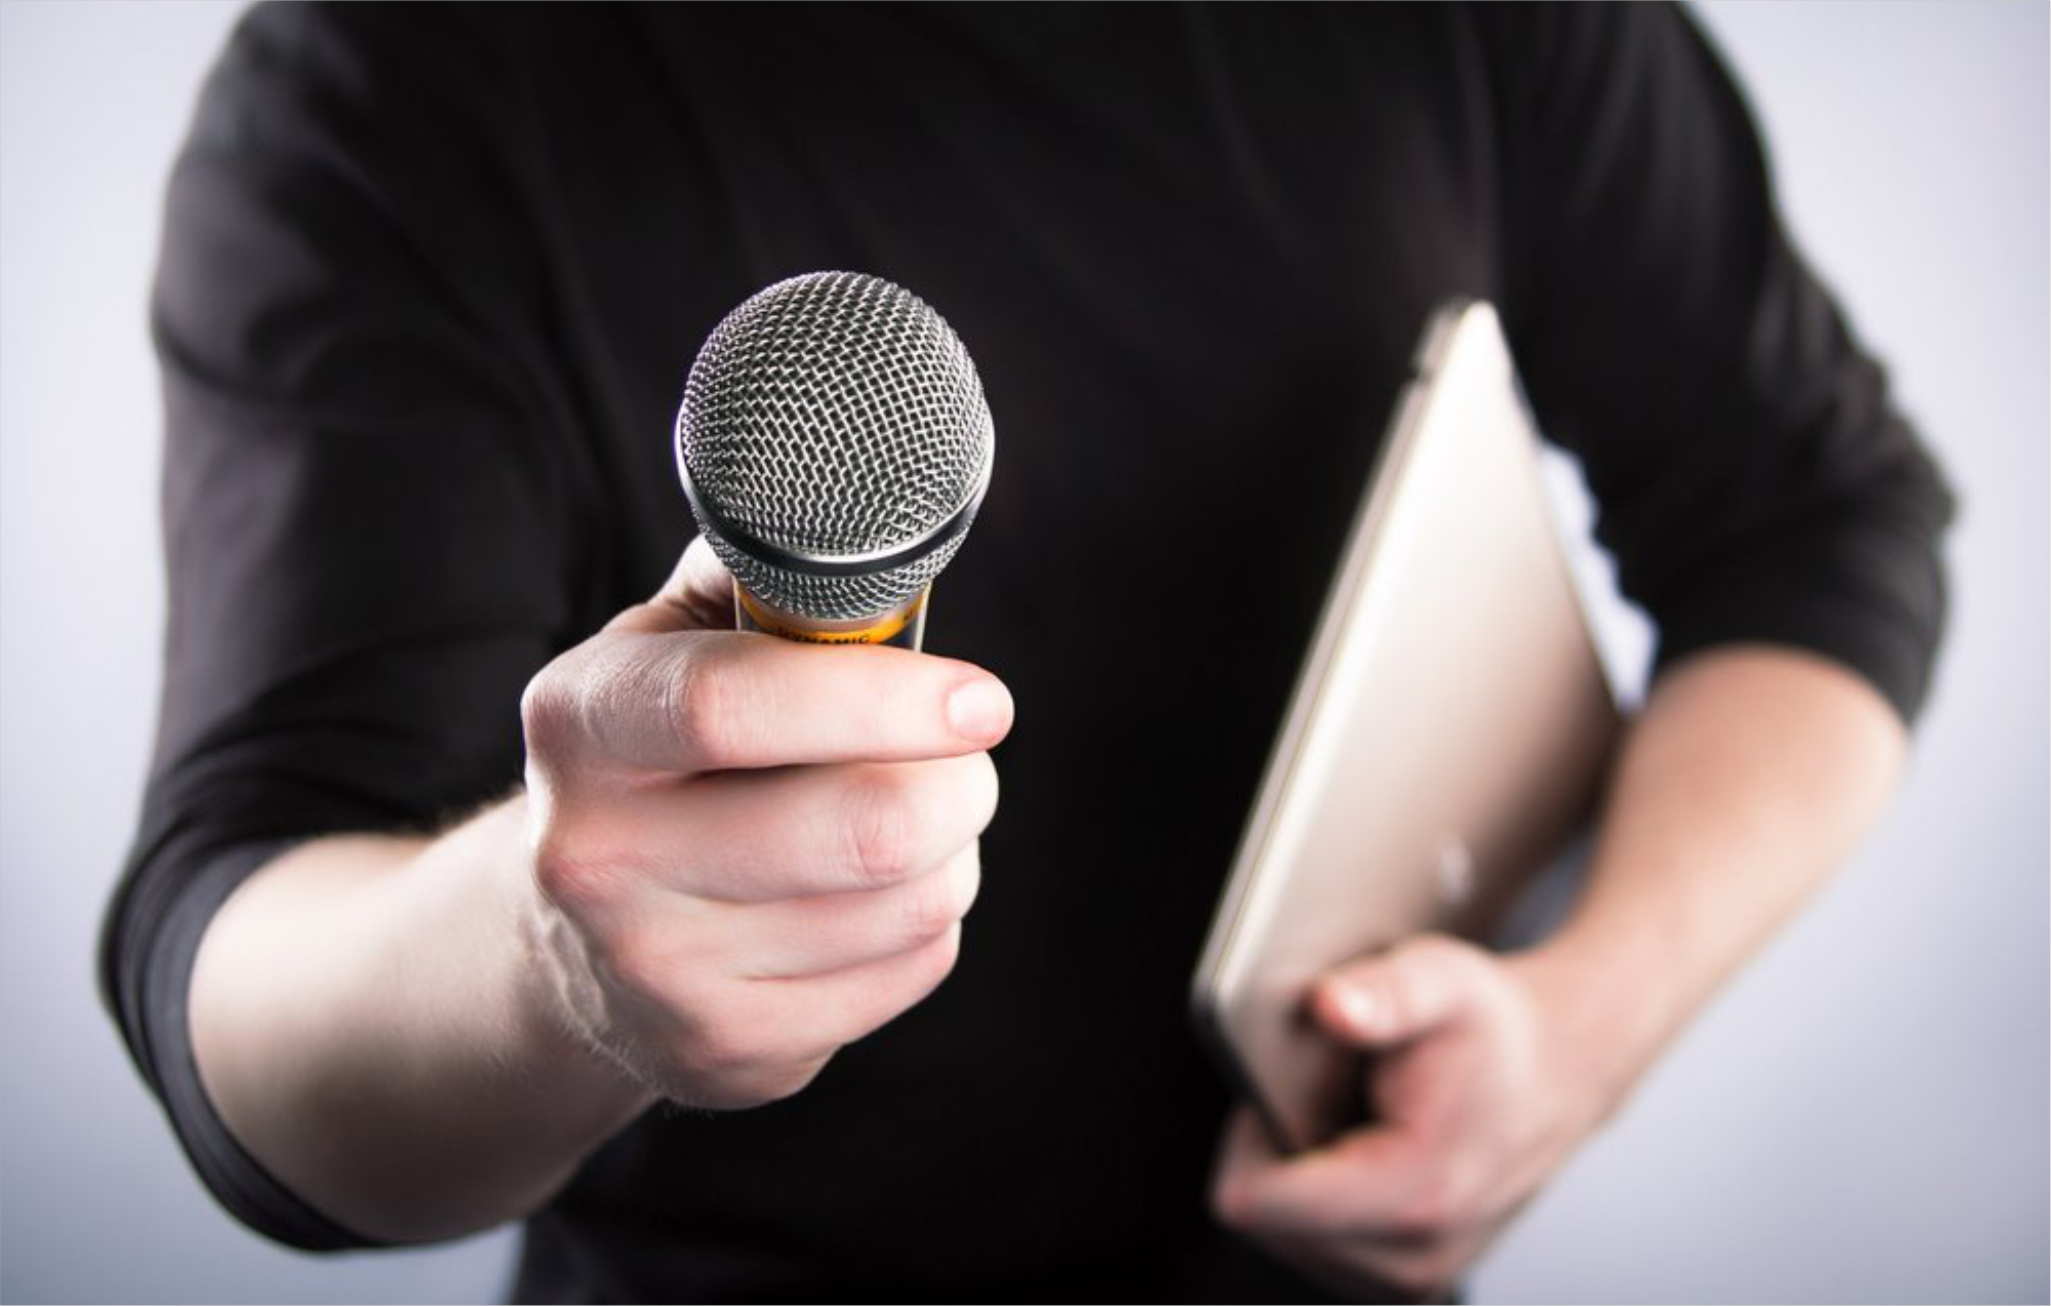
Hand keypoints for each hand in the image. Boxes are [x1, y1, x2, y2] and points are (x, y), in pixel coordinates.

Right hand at [517, 536, 1012, 1109]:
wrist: (570, 942)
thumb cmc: (664, 753)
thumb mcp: (673, 645)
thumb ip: (765, 580)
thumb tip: (888, 525)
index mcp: (581, 723)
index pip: (732, 705)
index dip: (883, 697)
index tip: (982, 698)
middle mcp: (597, 857)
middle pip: (864, 826)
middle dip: (958, 780)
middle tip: (965, 751)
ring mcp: (658, 973)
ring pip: (912, 901)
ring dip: (952, 847)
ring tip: (908, 818)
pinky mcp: (726, 1055)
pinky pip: (913, 969)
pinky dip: (927, 921)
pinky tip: (870, 898)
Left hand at [1211, 934, 1615, 1300]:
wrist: (1558, 1069)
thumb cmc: (1493, 1027)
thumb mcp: (1440, 977)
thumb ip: (1383, 993)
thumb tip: (1330, 1006)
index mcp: (1414, 1191)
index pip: (1257, 1202)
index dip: (1249, 1131)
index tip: (1282, 1086)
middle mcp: (1414, 1256)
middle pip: (1265, 1221)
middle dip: (1276, 1151)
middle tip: (1330, 1095)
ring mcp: (1412, 1277)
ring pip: (1284, 1237)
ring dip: (1300, 1177)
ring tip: (1354, 1121)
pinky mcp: (1407, 1281)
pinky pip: (1316, 1247)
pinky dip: (1323, 1199)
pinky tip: (1362, 1152)